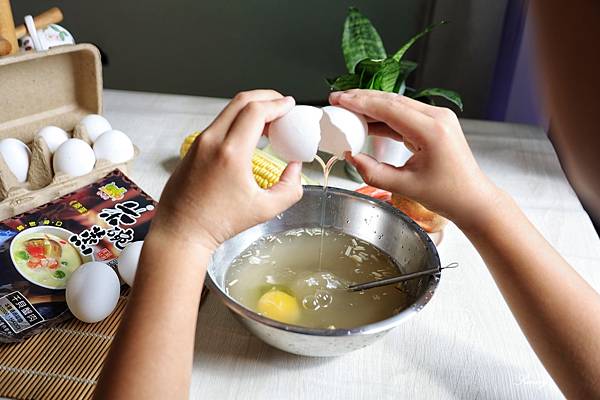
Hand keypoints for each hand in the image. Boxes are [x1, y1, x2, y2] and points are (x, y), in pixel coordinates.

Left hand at [152, 90, 302, 250]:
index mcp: (231, 153)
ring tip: (269, 123)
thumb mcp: (265, 210)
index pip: (256, 111)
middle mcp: (212, 141)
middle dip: (266, 98)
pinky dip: (237, 120)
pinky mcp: (193, 148)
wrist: (181, 232)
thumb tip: (295, 168)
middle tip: (282, 106)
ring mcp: (199, 143)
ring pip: (228, 110)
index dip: (277, 104)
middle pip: (241, 101)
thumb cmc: (217, 223)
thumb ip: (290, 188)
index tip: (290, 106)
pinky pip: (219, 123)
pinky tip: (249, 135)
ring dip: (251, 109)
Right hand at [330, 89, 500, 225]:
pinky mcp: (435, 124)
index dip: (360, 103)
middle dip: (362, 99)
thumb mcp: (405, 186)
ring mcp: (438, 118)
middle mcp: (437, 118)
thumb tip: (351, 157)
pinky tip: (367, 121)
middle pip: (392, 100)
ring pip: (397, 104)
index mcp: (432, 130)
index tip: (339, 100)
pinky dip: (384, 116)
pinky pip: (404, 114)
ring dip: (371, 105)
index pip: (388, 108)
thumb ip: (373, 172)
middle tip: (337, 100)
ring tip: (347, 108)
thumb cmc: (449, 195)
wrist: (473, 199)